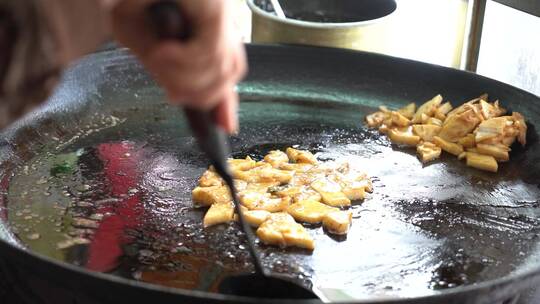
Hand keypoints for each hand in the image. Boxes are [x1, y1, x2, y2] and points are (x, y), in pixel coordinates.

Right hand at [105, 0, 246, 132]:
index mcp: (210, 27)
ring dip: (184, 78)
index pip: (228, 68)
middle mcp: (221, 17)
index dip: (227, 102)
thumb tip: (189, 100)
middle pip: (231, 72)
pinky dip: (183, 62)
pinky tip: (162, 52)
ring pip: (222, 67)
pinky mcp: (212, 6)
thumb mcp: (145, 45)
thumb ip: (172, 75)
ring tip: (157, 60)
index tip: (226, 127)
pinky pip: (209, 52)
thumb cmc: (128, 3)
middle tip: (170, 91)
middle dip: (199, 94)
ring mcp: (219, 10)